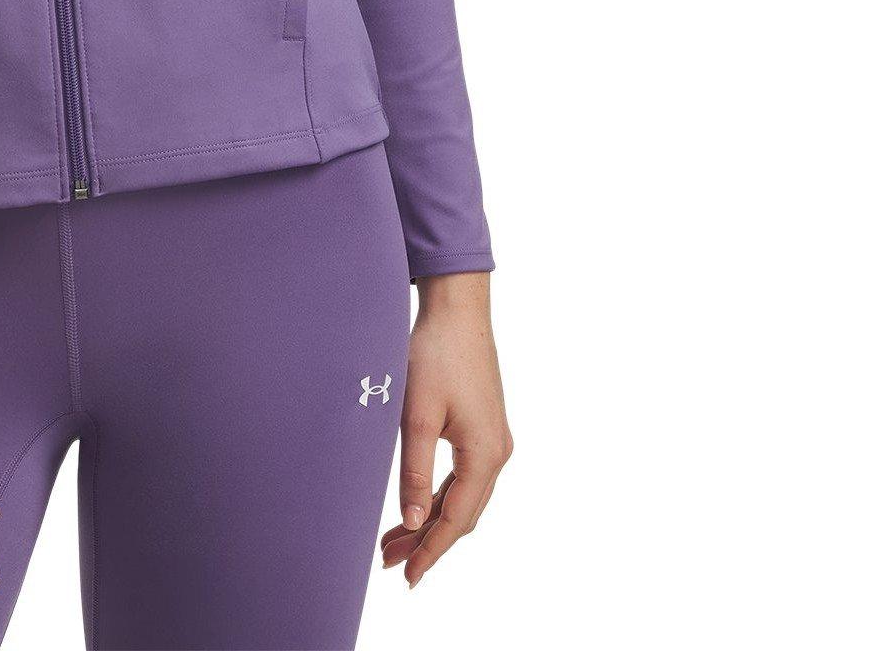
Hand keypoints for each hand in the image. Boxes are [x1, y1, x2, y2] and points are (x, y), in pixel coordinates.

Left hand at [380, 271, 511, 587]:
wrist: (457, 308)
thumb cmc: (435, 355)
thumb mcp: (417, 415)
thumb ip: (414, 470)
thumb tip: (410, 522)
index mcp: (485, 455)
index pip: (456, 520)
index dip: (431, 552)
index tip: (408, 577)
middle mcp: (497, 453)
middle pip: (462, 514)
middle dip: (427, 540)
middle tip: (390, 563)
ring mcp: (493, 440)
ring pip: (462, 496)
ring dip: (431, 518)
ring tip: (395, 541)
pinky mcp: (483, 426)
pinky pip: (463, 476)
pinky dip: (439, 494)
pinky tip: (417, 503)